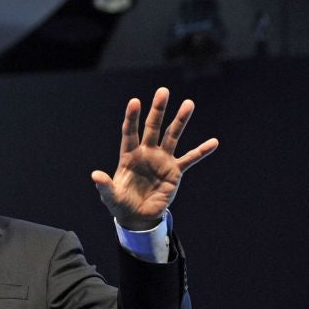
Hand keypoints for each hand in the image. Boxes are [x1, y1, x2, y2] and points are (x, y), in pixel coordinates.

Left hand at [91, 87, 218, 229]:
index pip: (130, 132)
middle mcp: (146, 153)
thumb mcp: (111, 196)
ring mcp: (161, 160)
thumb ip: (104, 185)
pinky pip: (190, 159)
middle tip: (163, 92)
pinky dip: (201, 151)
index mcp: (129, 156)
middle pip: (152, 127)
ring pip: (172, 136)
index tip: (135, 101)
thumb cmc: (121, 204)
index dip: (132, 117)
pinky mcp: (174, 171)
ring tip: (189, 104)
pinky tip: (213, 142)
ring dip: (180, 121)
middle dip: (158, 110)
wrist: (138, 216)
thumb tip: (95, 175)